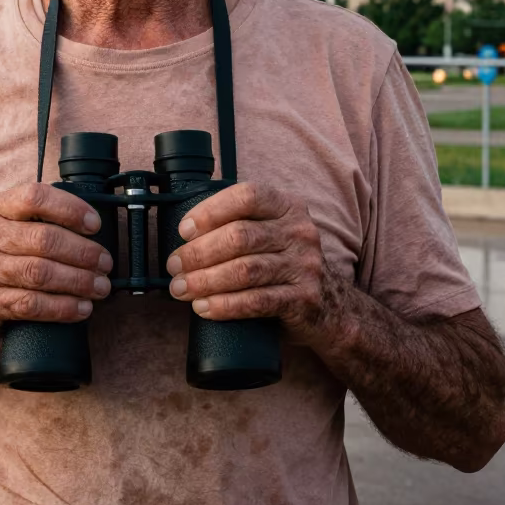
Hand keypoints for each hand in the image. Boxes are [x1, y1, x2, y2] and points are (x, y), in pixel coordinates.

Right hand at [0, 182, 111, 349]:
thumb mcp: (3, 228)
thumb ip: (34, 219)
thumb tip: (90, 225)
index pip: (34, 197)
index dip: (70, 208)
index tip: (94, 224)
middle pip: (44, 239)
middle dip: (83, 252)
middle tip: (105, 263)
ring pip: (41, 273)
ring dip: (79, 281)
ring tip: (101, 286)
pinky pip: (32, 305)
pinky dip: (63, 307)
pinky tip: (81, 308)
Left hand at [165, 180, 327, 341]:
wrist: (330, 307)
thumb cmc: (283, 264)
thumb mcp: (272, 232)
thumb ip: (241, 222)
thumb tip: (185, 234)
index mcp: (287, 206)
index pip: (246, 196)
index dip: (210, 211)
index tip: (184, 230)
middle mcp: (299, 232)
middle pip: (240, 236)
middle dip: (198, 252)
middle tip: (174, 267)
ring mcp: (304, 266)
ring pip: (245, 270)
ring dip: (205, 281)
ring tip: (181, 289)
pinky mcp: (303, 299)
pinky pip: (257, 301)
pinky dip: (225, 305)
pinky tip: (204, 307)